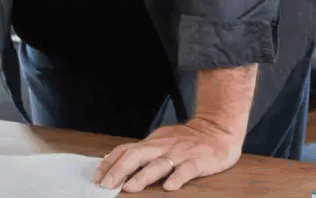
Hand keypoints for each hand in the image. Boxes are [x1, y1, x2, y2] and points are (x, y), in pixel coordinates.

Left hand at [94, 118, 243, 192]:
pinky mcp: (198, 161)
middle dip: (119, 170)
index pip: (125, 150)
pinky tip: (169, 187)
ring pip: (158, 164)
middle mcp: (162, 147)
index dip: (109, 163)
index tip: (97, 176)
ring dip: (142, 176)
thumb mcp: (160, 141)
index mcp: (152, 143)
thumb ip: (142, 151)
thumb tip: (117, 161)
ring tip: (129, 187)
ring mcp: (180, 154)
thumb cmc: (187, 139)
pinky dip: (177, 178)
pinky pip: (187, 170)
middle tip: (106, 184)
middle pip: (136, 156)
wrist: (218, 128)